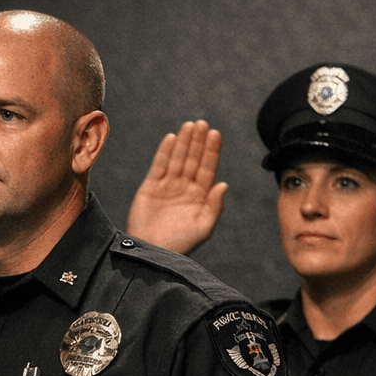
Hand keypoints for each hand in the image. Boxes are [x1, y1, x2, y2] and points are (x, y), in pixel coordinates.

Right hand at [127, 120, 227, 254]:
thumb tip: (224, 184)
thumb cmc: (180, 244)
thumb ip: (215, 206)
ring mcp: (168, 186)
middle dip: (198, 142)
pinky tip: (172, 138)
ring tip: (190, 126)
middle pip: (194, 159)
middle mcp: (185, 188)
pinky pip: (159, 165)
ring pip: (178, 159)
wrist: (151, 251)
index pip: (208, 168)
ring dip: (184, 142)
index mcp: (200, 196)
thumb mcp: (203, 228)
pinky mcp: (151, 187)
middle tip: (202, 124)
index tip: (215, 134)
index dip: (211, 151)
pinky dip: (165, 152)